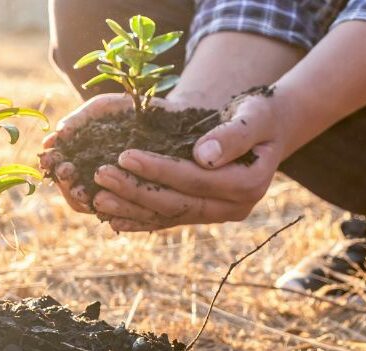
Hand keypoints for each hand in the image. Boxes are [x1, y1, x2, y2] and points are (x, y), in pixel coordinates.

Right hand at [39, 94, 183, 213]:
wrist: (171, 115)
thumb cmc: (130, 112)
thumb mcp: (102, 109)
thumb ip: (78, 121)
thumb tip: (54, 137)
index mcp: (83, 163)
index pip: (63, 174)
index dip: (54, 167)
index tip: (50, 159)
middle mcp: (98, 182)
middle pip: (75, 195)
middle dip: (66, 184)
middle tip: (66, 172)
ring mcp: (118, 194)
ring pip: (95, 206)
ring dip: (83, 200)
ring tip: (81, 189)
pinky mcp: (140, 201)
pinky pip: (124, 214)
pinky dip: (112, 210)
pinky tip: (102, 201)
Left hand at [93, 91, 288, 230]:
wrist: (268, 131)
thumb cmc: (259, 116)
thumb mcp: (255, 116)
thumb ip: (234, 135)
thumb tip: (203, 156)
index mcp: (248, 185)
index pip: (195, 180)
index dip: (159, 169)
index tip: (125, 155)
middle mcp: (233, 208)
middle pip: (177, 203)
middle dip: (136, 190)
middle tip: (100, 175)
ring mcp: (217, 215)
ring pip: (168, 216)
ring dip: (130, 209)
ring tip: (97, 199)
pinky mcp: (202, 215)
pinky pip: (167, 221)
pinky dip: (140, 220)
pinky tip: (112, 220)